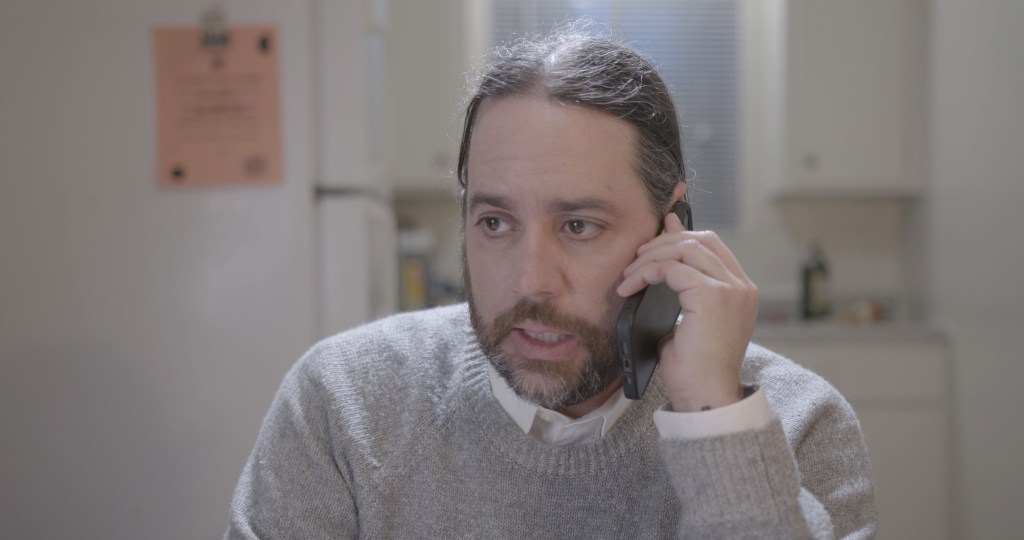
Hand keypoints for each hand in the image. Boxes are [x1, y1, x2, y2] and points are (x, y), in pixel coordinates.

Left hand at [616, 213, 758, 411]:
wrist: (706, 397)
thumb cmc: (695, 368)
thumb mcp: (686, 320)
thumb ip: (680, 290)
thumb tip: (661, 264)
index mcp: (740, 292)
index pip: (714, 246)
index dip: (684, 234)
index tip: (660, 230)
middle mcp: (741, 287)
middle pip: (701, 240)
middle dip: (664, 242)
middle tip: (637, 256)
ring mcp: (730, 290)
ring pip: (685, 249)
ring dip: (651, 257)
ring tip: (629, 273)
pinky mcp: (712, 297)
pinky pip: (672, 269)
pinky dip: (646, 273)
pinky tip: (630, 287)